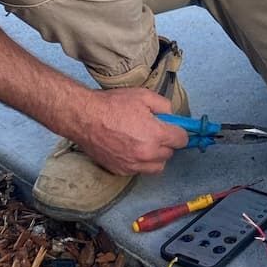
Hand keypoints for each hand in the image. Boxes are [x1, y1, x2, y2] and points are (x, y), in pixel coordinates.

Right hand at [70, 88, 189, 174]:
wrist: (84, 117)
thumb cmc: (112, 105)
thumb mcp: (144, 96)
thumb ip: (164, 106)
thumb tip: (171, 117)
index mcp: (155, 134)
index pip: (182, 140)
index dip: (179, 132)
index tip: (174, 128)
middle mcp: (146, 153)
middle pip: (170, 154)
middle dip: (166, 143)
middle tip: (155, 132)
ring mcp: (133, 164)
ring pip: (157, 166)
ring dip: (156, 156)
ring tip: (145, 143)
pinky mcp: (120, 170)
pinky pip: (139, 170)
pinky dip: (139, 162)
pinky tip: (131, 149)